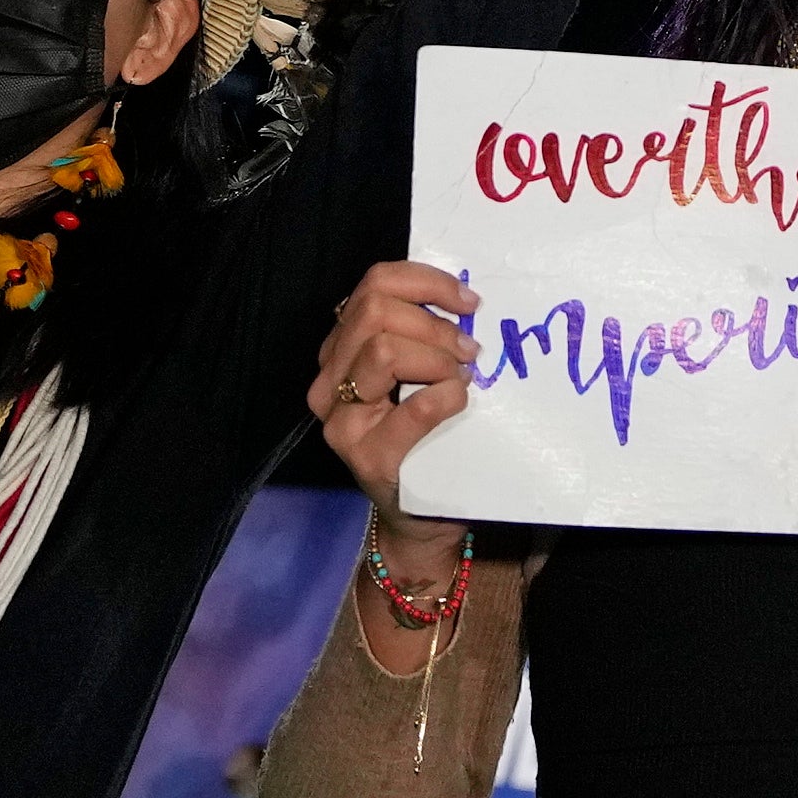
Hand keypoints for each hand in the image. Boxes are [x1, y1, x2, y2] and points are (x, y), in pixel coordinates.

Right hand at [310, 259, 482, 538]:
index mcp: (340, 350)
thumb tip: (465, 299)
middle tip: (469, 347)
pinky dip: (448, 395)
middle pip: (375, 311)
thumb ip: (419, 334)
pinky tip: (460, 401)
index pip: (374, 284)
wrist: (417, 516)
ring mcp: (342, 423)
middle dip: (434, 322)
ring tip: (463, 374)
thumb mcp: (412, 374)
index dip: (427, 280)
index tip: (468, 300)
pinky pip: (417, 406)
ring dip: (438, 356)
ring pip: (385, 349)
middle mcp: (328, 383)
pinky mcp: (369, 458)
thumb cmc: (423, 438)